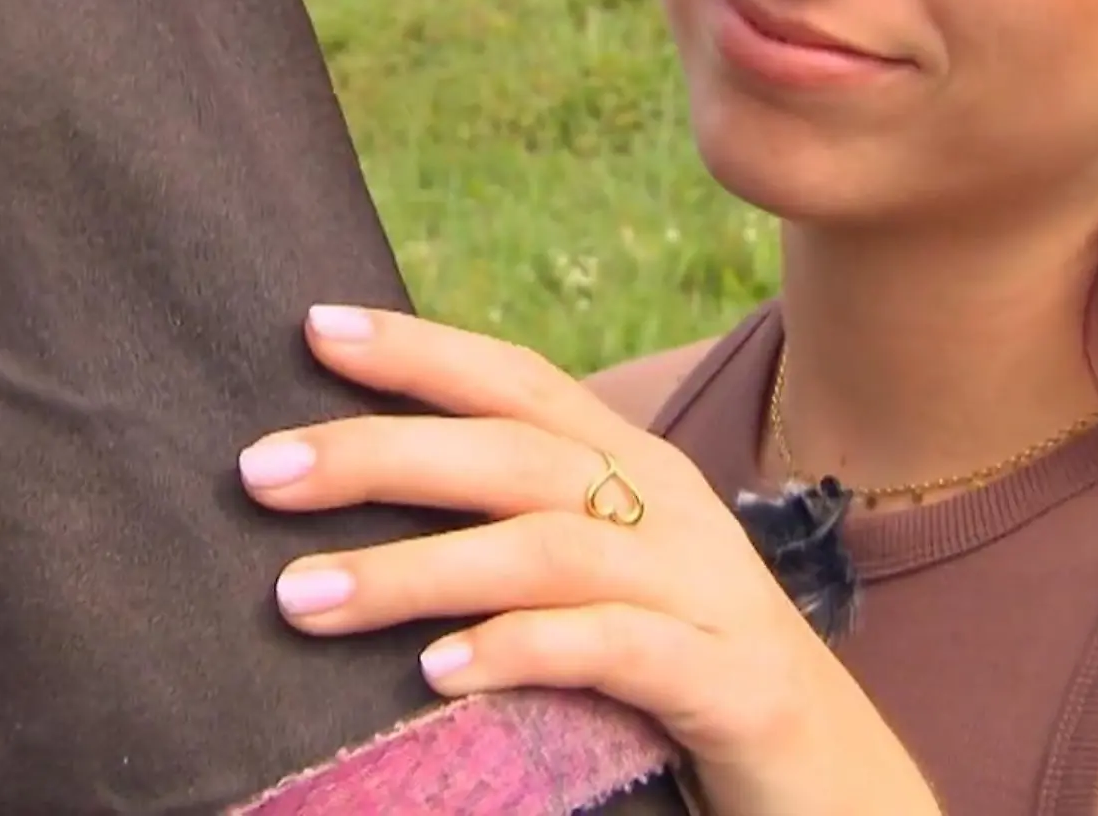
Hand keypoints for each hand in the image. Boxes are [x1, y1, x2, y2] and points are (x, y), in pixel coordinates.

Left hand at [237, 307, 940, 815]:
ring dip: (416, 568)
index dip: (420, 349)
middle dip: (382, 452)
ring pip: (546, 546)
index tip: (314, 327)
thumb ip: (521, 523)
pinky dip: (519, 648)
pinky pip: (612, 647)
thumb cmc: (685, 658)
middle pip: (513, 451)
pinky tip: (435, 674)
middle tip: (261, 471)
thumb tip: (367, 506)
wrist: (836, 778)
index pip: (516, 379)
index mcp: (631, 463)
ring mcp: (699, 584)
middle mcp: (664, 503)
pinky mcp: (724, 676)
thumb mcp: (606, 571)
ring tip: (301, 596)